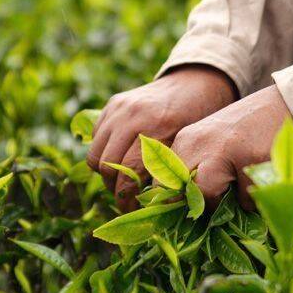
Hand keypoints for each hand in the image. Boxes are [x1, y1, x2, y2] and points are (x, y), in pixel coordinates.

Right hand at [87, 65, 236, 210]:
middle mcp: (132, 115)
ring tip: (121, 180)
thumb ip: (169, 171)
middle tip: (125, 200)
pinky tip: (120, 157)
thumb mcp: (187, 144)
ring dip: (105, 172)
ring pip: (94, 154)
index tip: (131, 210)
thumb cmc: (197, 119)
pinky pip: (96, 137)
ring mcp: (119, 107)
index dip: (127, 198)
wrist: (193, 83)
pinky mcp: (112, 103)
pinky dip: (103, 151)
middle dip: (114, 189)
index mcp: (156, 127)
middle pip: (106, 166)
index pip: (128, 173)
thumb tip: (152, 207)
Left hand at [171, 85, 291, 210]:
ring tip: (240, 183)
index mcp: (187, 140)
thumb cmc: (246, 131)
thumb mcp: (211, 142)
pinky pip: (244, 200)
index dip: (174, 202)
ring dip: (225, 202)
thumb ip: (195, 167)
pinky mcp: (250, 159)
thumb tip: (180, 208)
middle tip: (218, 202)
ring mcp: (224, 150)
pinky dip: (252, 198)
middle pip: (183, 192)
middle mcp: (200, 143)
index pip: (162, 180)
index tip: (187, 211)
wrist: (282, 105)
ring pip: (209, 198)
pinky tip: (259, 176)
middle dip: (198, 205)